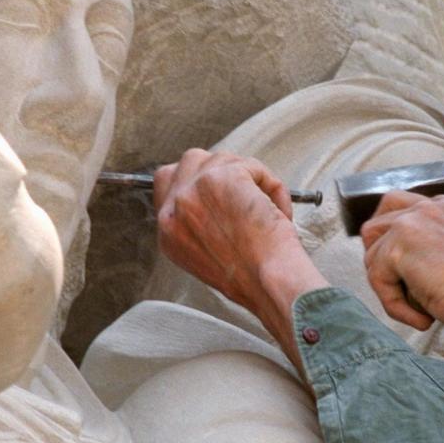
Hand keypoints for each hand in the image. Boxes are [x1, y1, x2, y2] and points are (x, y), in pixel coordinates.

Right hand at [154, 149, 327, 354]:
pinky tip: (277, 209)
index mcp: (168, 232)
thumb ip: (200, 224)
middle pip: (190, 161)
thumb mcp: (207, 257)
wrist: (268, 283)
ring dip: (251, 179)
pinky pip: (251, 166)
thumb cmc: (253, 278)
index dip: (199, 180)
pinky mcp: (221, 177)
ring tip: (266, 210)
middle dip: (220, 168)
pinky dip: (271, 184)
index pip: (167, 183)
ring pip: (224, 159)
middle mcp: (173, 210)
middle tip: (245, 191)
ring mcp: (193, 190)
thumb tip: (218, 198)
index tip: (221, 189)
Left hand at [361, 191, 443, 330]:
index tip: (401, 269)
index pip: (403, 210)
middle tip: (394, 285)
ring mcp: (412, 222)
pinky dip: (394, 305)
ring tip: (418, 308)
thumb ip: (436, 250)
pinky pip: (377, 279)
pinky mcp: (399, 246)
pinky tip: (422, 318)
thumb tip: (409, 267)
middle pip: (378, 222)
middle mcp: (429, 208)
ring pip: (373, 255)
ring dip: (389, 288)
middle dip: (378, 256)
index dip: (394, 240)